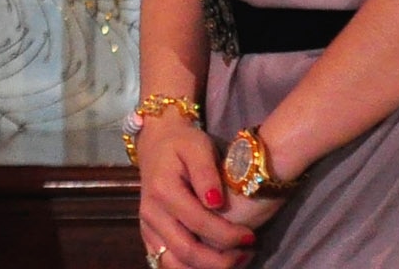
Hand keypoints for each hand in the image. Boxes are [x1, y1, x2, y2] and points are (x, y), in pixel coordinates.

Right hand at [134, 115, 255, 268]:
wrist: (157, 144)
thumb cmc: (183, 143)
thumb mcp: (198, 146)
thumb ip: (206, 172)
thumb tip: (216, 203)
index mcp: (163, 190)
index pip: (198, 222)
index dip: (227, 235)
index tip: (251, 236)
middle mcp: (151, 212)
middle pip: (186, 250)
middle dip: (220, 261)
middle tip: (247, 254)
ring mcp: (147, 226)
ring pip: (173, 263)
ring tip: (233, 261)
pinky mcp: (149, 235)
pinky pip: (166, 262)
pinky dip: (190, 268)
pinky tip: (214, 261)